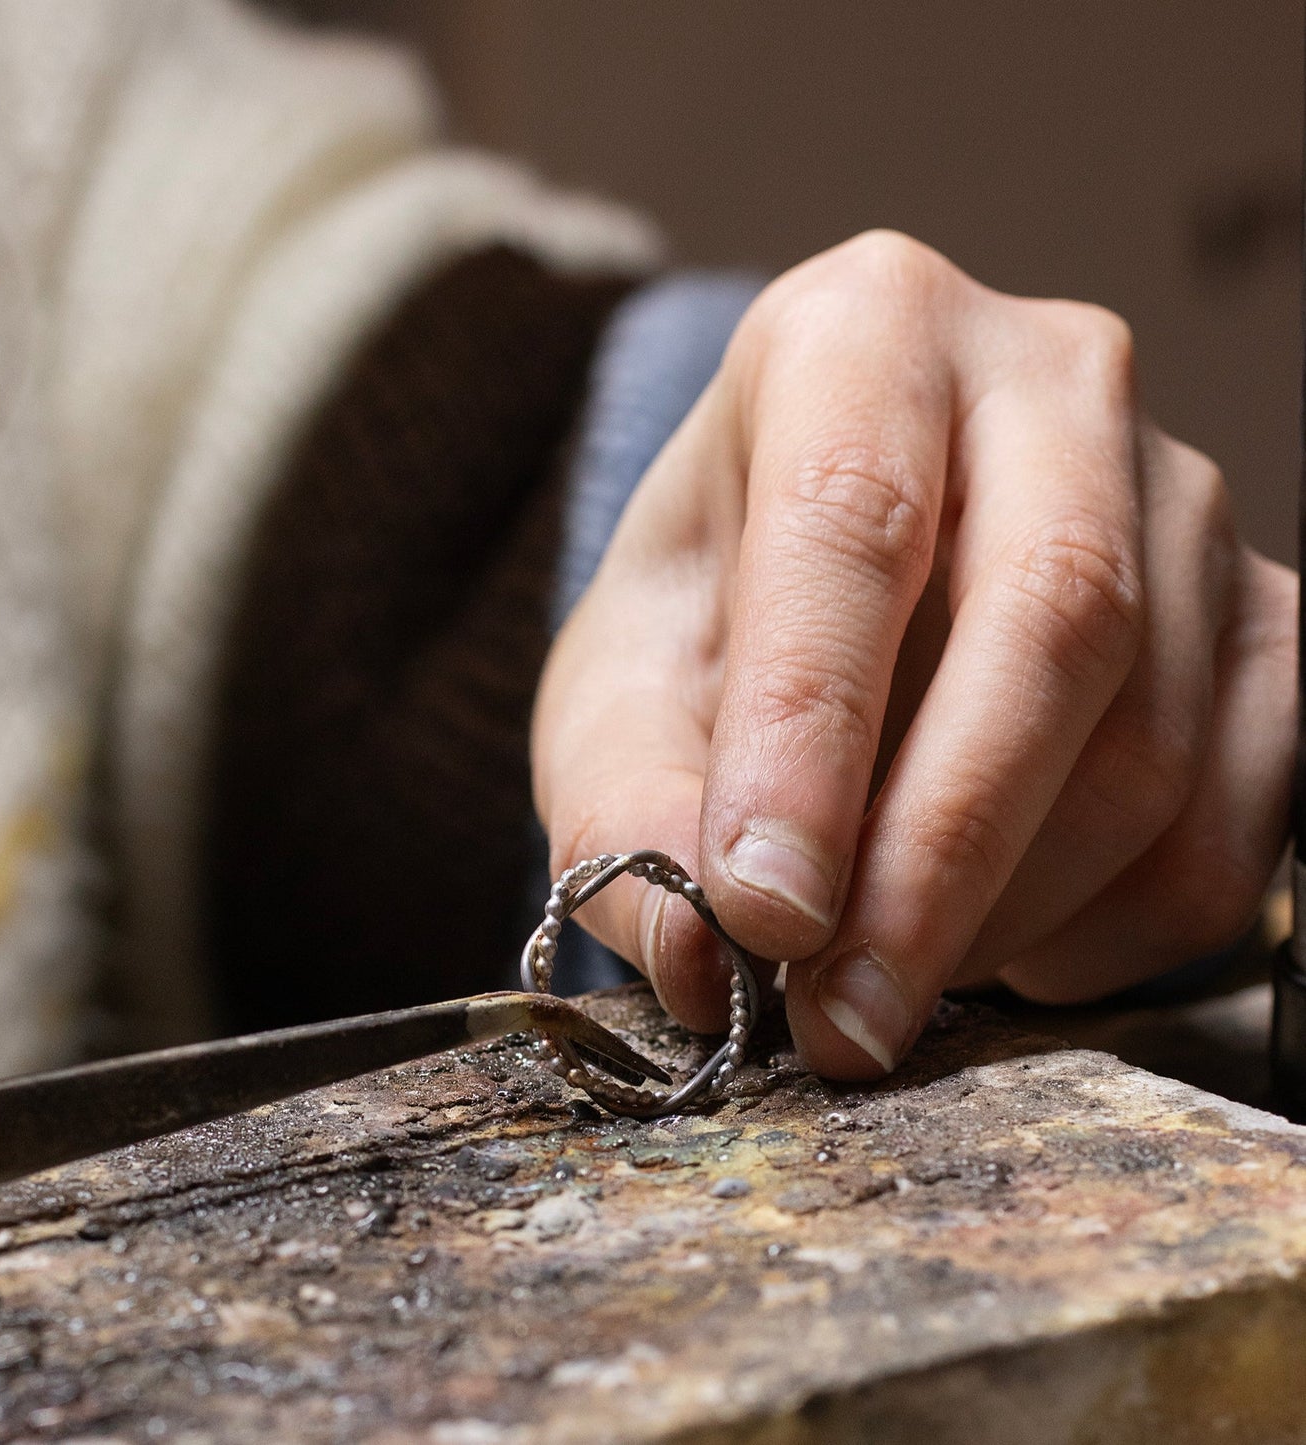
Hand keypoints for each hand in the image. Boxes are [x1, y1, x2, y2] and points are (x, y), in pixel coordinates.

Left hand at [533, 230, 1295, 1079]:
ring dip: (1008, 909)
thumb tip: (708, 955)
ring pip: (1152, 736)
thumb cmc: (709, 616)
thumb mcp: (621, 694)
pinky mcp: (1261, 621)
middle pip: (1052, 617)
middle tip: (842, 1016)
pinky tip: (998, 939)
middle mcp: (1047, 379)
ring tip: (886, 978)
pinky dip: (1111, 926)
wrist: (822, 577)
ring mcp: (1180, 497)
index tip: (765, 914)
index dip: (811, 736)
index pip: (853, 517)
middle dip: (940, 854)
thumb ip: (635, 813)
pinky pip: (1237, 811)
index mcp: (859, 336)